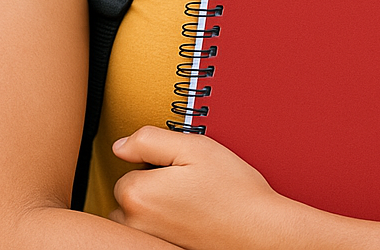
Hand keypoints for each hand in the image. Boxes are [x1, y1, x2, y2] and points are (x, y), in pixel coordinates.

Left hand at [109, 127, 287, 249]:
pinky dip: (164, 224)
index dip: (153, 161)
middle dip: (149, 185)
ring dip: (153, 207)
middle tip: (185, 181)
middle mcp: (137, 225)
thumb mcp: (194, 146)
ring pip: (137, 216)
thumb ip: (149, 140)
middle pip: (128, 195)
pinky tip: (189, 218)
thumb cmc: (232, 190)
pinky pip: (151, 232)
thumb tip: (120, 145)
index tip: (179, 165)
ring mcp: (149, 242)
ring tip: (187, 201)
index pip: (126, 168)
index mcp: (138, 196)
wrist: (259, 230)